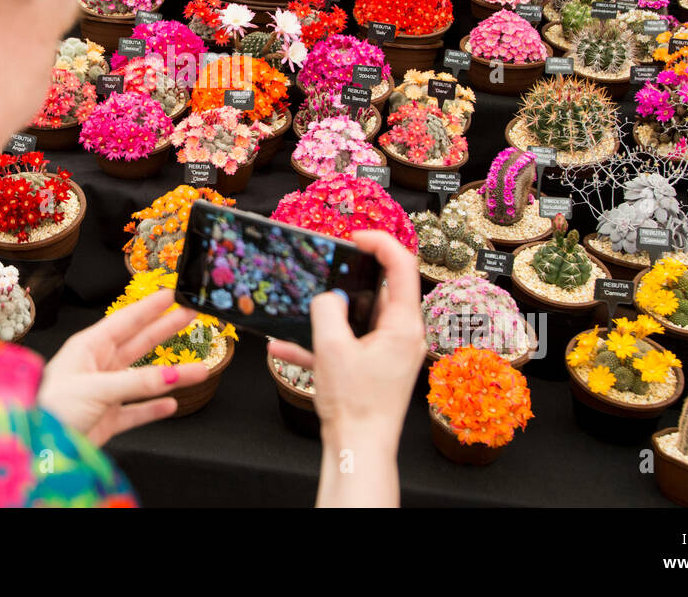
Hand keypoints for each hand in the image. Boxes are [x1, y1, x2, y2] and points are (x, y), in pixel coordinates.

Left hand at [38, 290, 208, 445]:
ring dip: (170, 375)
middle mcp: (97, 366)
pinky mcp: (105, 420)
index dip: (150, 307)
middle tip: (190, 315)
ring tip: (198, 368)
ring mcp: (103, 393)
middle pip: (138, 343)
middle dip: (164, 329)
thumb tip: (173, 375)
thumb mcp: (95, 388)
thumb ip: (137, 383)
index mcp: (88, 348)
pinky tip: (171, 404)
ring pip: (143, 379)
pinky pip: (135, 411)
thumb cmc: (51, 409)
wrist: (35, 447)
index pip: (125, 321)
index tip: (172, 294)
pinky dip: (153, 408)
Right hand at [268, 231, 424, 505]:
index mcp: (403, 325)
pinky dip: (320, 343)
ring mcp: (388, 353)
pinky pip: (347, 344)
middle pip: (378, 290)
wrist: (358, 450)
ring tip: (300, 308)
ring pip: (357, 318)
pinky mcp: (373, 369)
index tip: (353, 238)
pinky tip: (284, 346)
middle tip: (324, 269)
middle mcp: (402, 335)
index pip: (403, 266)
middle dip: (346, 279)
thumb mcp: (331, 348)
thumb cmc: (355, 404)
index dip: (380, 243)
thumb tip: (325, 296)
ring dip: (326, 314)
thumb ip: (326, 310)